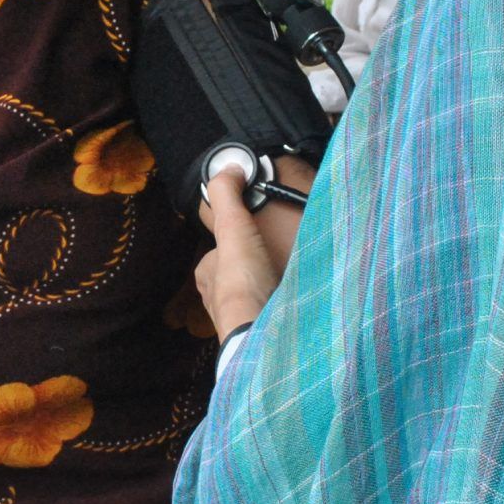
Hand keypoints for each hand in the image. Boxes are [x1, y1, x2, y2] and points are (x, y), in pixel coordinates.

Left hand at [196, 170, 288, 339]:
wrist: (260, 334)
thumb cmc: (243, 283)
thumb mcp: (233, 228)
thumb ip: (228, 196)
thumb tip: (228, 167)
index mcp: (208, 277)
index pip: (219, 253)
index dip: (237, 241)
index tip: (257, 237)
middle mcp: (218, 302)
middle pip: (238, 277)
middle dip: (254, 270)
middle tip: (278, 261)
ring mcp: (238, 321)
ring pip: (254, 299)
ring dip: (269, 292)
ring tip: (291, 284)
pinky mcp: (258, 336)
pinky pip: (269, 317)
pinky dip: (280, 310)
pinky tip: (295, 305)